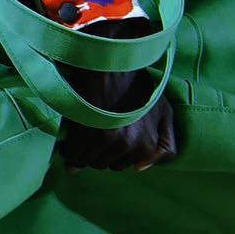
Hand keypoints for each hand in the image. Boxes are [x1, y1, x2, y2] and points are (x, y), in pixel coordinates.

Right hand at [57, 17, 177, 172]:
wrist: (112, 64)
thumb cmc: (138, 85)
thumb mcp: (164, 113)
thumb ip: (165, 146)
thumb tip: (140, 169)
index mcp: (147, 146)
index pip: (124, 166)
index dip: (116, 151)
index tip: (112, 135)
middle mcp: (129, 147)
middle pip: (105, 164)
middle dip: (100, 151)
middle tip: (98, 129)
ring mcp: (107, 142)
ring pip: (87, 161)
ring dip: (82, 151)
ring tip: (84, 131)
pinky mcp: (86, 134)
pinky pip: (73, 154)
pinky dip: (69, 149)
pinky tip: (72, 134)